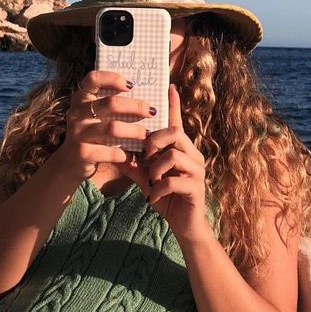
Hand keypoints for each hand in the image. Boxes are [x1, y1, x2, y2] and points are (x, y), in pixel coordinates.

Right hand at [56, 69, 155, 182]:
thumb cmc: (93, 134)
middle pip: (110, 103)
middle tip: (151, 112)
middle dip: (135, 106)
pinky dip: (125, 154)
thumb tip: (145, 94)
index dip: (113, 78)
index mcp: (81, 98)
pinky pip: (111, 152)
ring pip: (112, 128)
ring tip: (146, 134)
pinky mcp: (82, 153)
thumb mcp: (96, 116)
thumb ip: (112, 104)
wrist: (70, 164)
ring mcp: (77, 133)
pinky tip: (132, 156)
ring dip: (134, 131)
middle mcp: (77, 113)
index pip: (93, 79)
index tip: (131, 85)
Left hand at [120, 83, 207, 242]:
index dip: (173, 104)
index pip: (177, 121)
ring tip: (150, 181)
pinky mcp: (196, 188)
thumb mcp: (146, 179)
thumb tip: (113, 151)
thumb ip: (134, 164)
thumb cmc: (166, 198)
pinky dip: (159, 189)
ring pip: (174, 155)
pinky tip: (152, 198)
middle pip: (175, 132)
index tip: (169, 85)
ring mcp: (197, 171)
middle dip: (154, 141)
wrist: (184, 226)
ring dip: (155, 168)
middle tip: (144, 156)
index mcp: (181, 149)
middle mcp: (192, 155)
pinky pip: (175, 181)